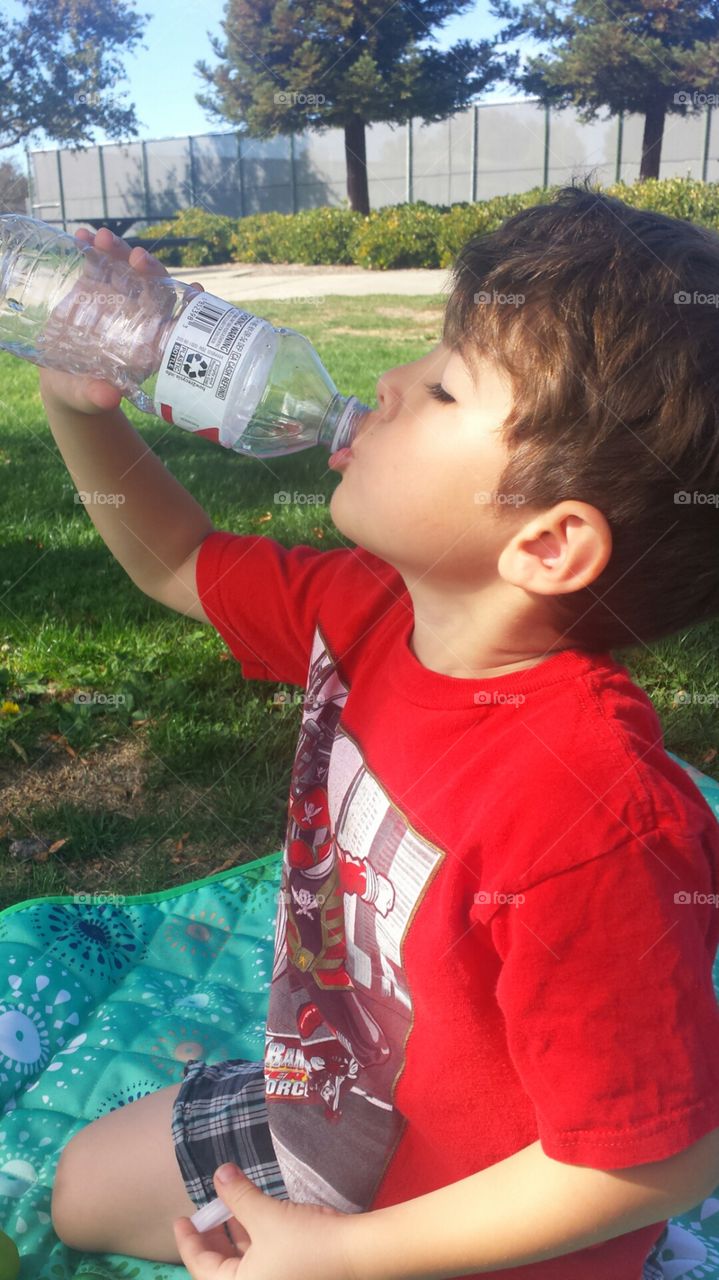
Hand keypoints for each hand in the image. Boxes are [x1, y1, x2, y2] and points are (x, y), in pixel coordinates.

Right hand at [38, 226, 203, 415]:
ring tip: (102, 239)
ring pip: (125, 270)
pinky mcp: (92, 288)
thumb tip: (108, 397)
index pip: (176, 321)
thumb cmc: (82, 393)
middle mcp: (138, 317)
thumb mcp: (87, 398)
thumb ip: (96, 397)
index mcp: (149, 343)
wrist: (60, 380)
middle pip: (152, 288)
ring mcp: (116, 299)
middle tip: (138, 258)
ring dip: (118, 251)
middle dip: (150, 270)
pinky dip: (91, 249)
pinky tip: (81, 237)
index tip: (197, 292)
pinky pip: (96, 264)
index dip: (189, 307)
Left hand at [173, 1163, 356, 1279]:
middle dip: (211, 1238)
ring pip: (240, 1265)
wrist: (356, 1254)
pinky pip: (258, 1262)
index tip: (179, 1219)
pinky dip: (250, 1241)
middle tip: (204, 1212)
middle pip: (218, 1269)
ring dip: (232, 1236)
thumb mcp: (266, 1216)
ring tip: (226, 1207)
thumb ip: (238, 1196)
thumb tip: (218, 1173)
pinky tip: (251, 1217)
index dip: (189, 1241)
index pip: (201, 1268)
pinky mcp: (288, 1277)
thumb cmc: (307, 1241)